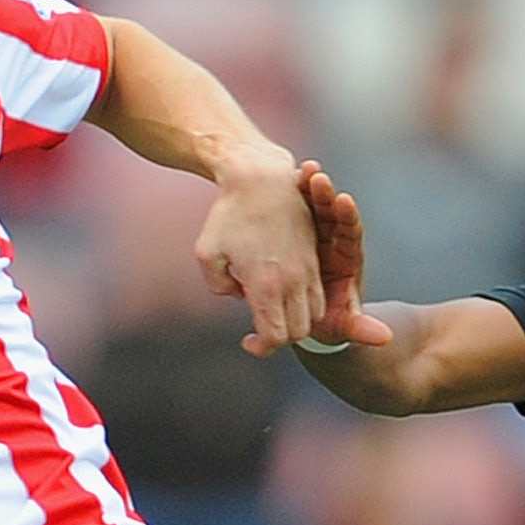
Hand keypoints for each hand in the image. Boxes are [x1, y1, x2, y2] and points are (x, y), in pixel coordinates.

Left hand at [194, 155, 325, 355]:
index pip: (274, 336)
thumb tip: (241, 296)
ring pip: (313, 315)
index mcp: (266, 284)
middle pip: (297, 331)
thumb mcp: (207, 255)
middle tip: (259, 330)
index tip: (247, 342)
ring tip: (272, 312)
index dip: (261, 347)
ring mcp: (308, 268)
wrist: (261, 177)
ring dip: (296, 322)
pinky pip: (317, 294)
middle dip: (280, 339)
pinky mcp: (315, 256)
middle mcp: (293, 280)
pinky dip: (304, 303)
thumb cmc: (227, 215)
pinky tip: (282, 292)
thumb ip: (220, 287)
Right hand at [295, 162, 394, 348]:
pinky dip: (293, 192)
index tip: (344, 200)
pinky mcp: (296, 230)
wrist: (305, 316)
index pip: (351, 233)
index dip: (347, 217)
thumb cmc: (328, 319)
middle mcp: (333, 241)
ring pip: (313, 205)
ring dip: (309, 188)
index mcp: (347, 258)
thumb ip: (359, 327)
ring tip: (303, 170)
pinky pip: (295, 207)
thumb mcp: (343, 324)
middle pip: (333, 213)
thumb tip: (385, 338)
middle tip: (317, 177)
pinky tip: (286, 174)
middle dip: (326, 195)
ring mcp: (314, 232)